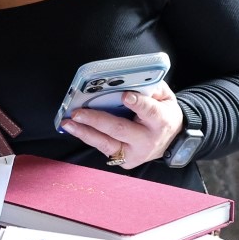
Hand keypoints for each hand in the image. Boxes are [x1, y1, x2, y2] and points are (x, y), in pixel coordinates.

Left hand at [63, 82, 184, 168]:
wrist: (170, 141)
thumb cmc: (164, 114)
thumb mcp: (165, 98)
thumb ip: (151, 87)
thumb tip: (130, 79)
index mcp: (161, 121)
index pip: (150, 112)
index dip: (138, 104)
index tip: (125, 96)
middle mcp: (147, 140)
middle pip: (120, 129)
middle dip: (96, 120)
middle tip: (78, 112)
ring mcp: (134, 153)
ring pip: (106, 144)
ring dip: (84, 132)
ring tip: (67, 123)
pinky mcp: (124, 160)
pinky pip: (103, 147)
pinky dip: (88, 137)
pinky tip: (74, 128)